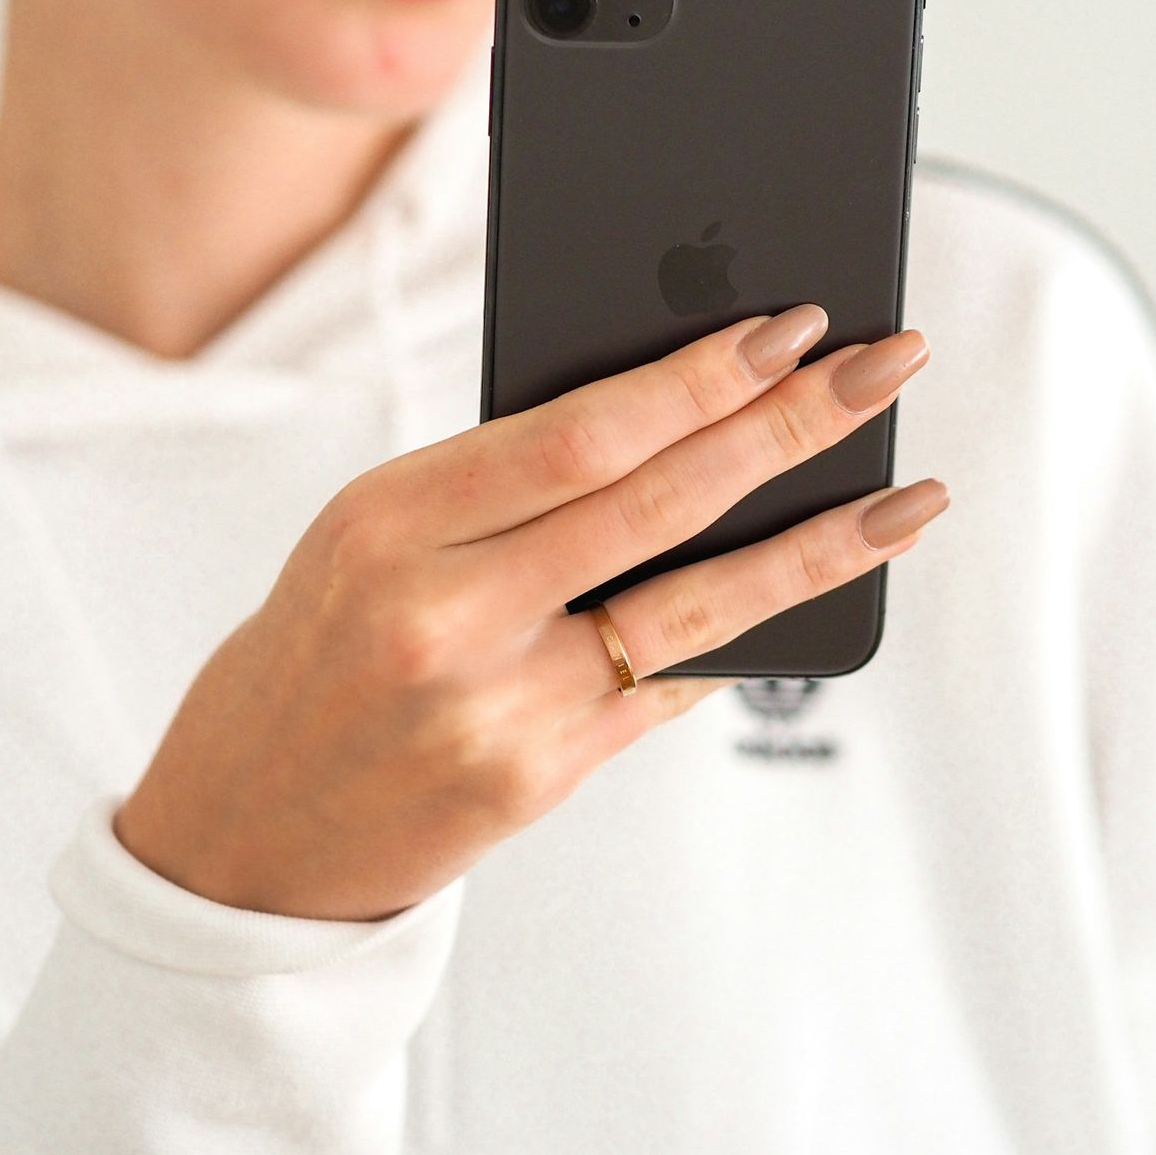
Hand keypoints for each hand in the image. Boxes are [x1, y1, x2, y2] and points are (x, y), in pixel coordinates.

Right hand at [113, 304, 946, 920]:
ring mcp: (498, 707)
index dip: (698, 377)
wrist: (245, 828)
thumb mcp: (368, 533)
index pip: (580, 433)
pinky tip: (823, 582)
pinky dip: (753, 628)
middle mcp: (445, 612)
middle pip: (657, 501)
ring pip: (695, 604)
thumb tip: (676, 418)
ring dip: (819, 541)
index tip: (789, 326)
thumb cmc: (318, 646)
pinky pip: (668, 683)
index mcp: (391, 518)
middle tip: (882, 367)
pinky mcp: (538, 778)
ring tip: (910, 494)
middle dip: (789, 424)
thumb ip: (500, 484)